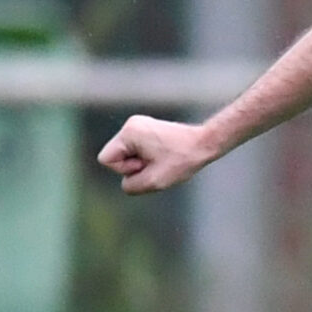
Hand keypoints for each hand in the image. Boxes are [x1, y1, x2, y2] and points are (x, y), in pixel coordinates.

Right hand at [96, 115, 217, 193]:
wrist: (206, 143)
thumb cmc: (183, 160)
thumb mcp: (154, 181)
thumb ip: (131, 186)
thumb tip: (126, 182)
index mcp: (129, 132)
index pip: (106, 159)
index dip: (124, 169)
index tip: (147, 165)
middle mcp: (131, 125)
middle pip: (116, 156)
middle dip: (134, 166)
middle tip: (158, 163)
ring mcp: (139, 125)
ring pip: (127, 154)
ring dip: (143, 162)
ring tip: (163, 160)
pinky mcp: (147, 129)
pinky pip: (137, 150)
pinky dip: (148, 157)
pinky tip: (165, 156)